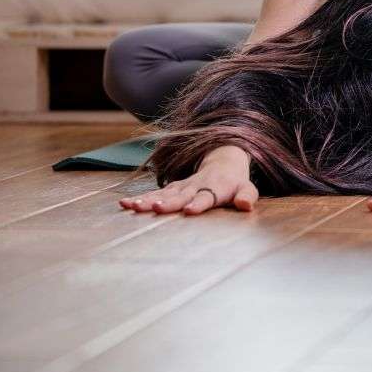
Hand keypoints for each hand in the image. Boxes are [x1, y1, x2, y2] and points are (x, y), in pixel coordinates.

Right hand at [120, 145, 257, 215]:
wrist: (223, 161)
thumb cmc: (236, 182)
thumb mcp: (247, 188)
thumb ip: (247, 196)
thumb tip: (246, 206)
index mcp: (215, 187)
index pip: (207, 196)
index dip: (199, 203)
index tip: (189, 210)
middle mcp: (195, 186)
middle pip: (180, 195)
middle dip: (168, 202)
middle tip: (156, 208)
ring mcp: (182, 187)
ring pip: (163, 193)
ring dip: (147, 200)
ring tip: (131, 207)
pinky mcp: (172, 189)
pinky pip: (154, 194)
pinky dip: (140, 198)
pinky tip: (124, 204)